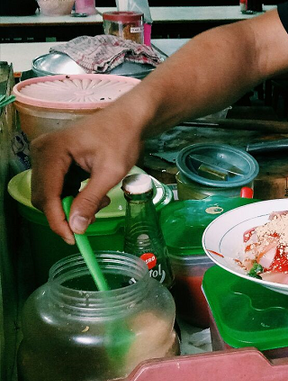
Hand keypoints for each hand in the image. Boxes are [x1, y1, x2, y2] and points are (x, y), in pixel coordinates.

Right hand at [30, 115, 141, 244]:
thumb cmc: (122, 137)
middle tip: (92, 220)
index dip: (58, 221)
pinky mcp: (56, 160)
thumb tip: (76, 226)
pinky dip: (75, 197)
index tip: (73, 239)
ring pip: (51, 195)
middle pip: (44, 197)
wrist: (129, 118)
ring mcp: (47, 155)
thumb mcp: (110, 172)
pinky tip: (95, 194)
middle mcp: (42, 151)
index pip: (47, 195)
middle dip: (67, 214)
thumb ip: (91, 199)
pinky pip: (58, 187)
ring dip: (73, 206)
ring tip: (100, 201)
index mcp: (52, 150)